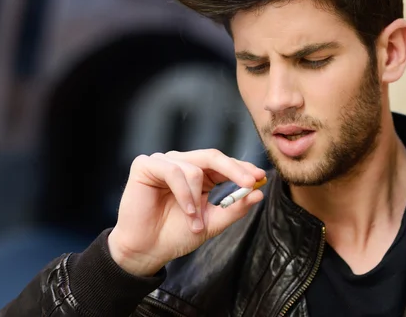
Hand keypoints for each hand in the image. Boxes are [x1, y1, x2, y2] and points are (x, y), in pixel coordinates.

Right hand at [107, 149, 265, 276]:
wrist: (148, 250)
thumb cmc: (175, 235)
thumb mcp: (211, 223)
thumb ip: (233, 208)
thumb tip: (257, 193)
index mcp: (198, 175)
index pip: (223, 164)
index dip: (242, 168)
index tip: (260, 178)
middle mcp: (181, 164)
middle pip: (212, 156)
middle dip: (233, 169)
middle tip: (248, 183)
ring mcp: (163, 163)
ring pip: (193, 168)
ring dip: (197, 199)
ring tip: (195, 221)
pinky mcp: (145, 166)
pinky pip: (173, 171)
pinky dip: (183, 193)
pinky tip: (185, 211)